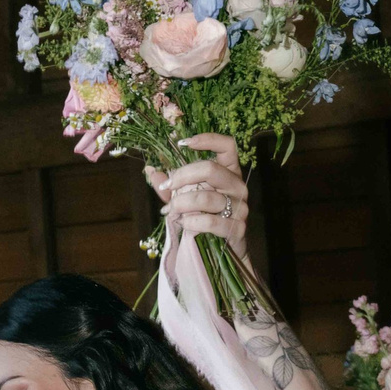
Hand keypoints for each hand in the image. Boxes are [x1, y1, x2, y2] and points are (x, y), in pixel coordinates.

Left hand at [145, 133, 247, 251]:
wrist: (222, 250)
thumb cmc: (204, 217)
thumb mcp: (185, 198)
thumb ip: (171, 185)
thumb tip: (150, 169)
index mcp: (229, 172)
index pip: (227, 146)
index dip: (208, 140)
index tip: (183, 143)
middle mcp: (238, 186)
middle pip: (211, 169)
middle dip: (182, 176)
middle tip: (167, 186)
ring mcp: (240, 207)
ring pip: (206, 197)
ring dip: (181, 204)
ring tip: (170, 210)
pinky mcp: (238, 228)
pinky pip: (210, 222)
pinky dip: (190, 222)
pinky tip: (182, 223)